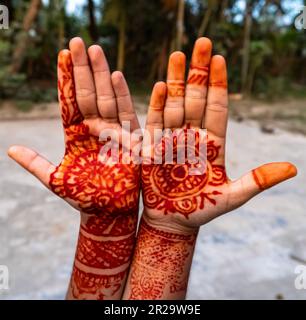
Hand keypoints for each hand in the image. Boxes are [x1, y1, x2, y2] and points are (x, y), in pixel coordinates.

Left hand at [8, 37, 140, 299]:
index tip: (61, 55)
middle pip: (87, 94)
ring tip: (95, 51)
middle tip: (77, 42)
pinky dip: (123, 97)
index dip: (65, 79)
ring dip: (100, 75)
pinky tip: (117, 77)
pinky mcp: (130, 141)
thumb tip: (10, 149)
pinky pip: (126, 115)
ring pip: (105, 98)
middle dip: (81, 68)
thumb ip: (35, 163)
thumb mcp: (55, 181)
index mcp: (76, 135)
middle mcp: (95, 129)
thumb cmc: (85, 197)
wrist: (108, 212)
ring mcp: (113, 133)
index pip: (69, 101)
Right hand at [142, 37, 296, 231]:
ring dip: (177, 80)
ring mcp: (172, 139)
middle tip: (202, 43)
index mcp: (213, 144)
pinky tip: (162, 85)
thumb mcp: (232, 197)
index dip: (219, 84)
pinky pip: (155, 122)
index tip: (220, 59)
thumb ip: (258, 180)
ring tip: (179, 54)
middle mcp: (193, 136)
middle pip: (196, 98)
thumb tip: (293, 169)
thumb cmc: (202, 210)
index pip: (217, 107)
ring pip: (176, 104)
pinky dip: (158, 104)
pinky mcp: (153, 147)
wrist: (173, 221)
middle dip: (198, 72)